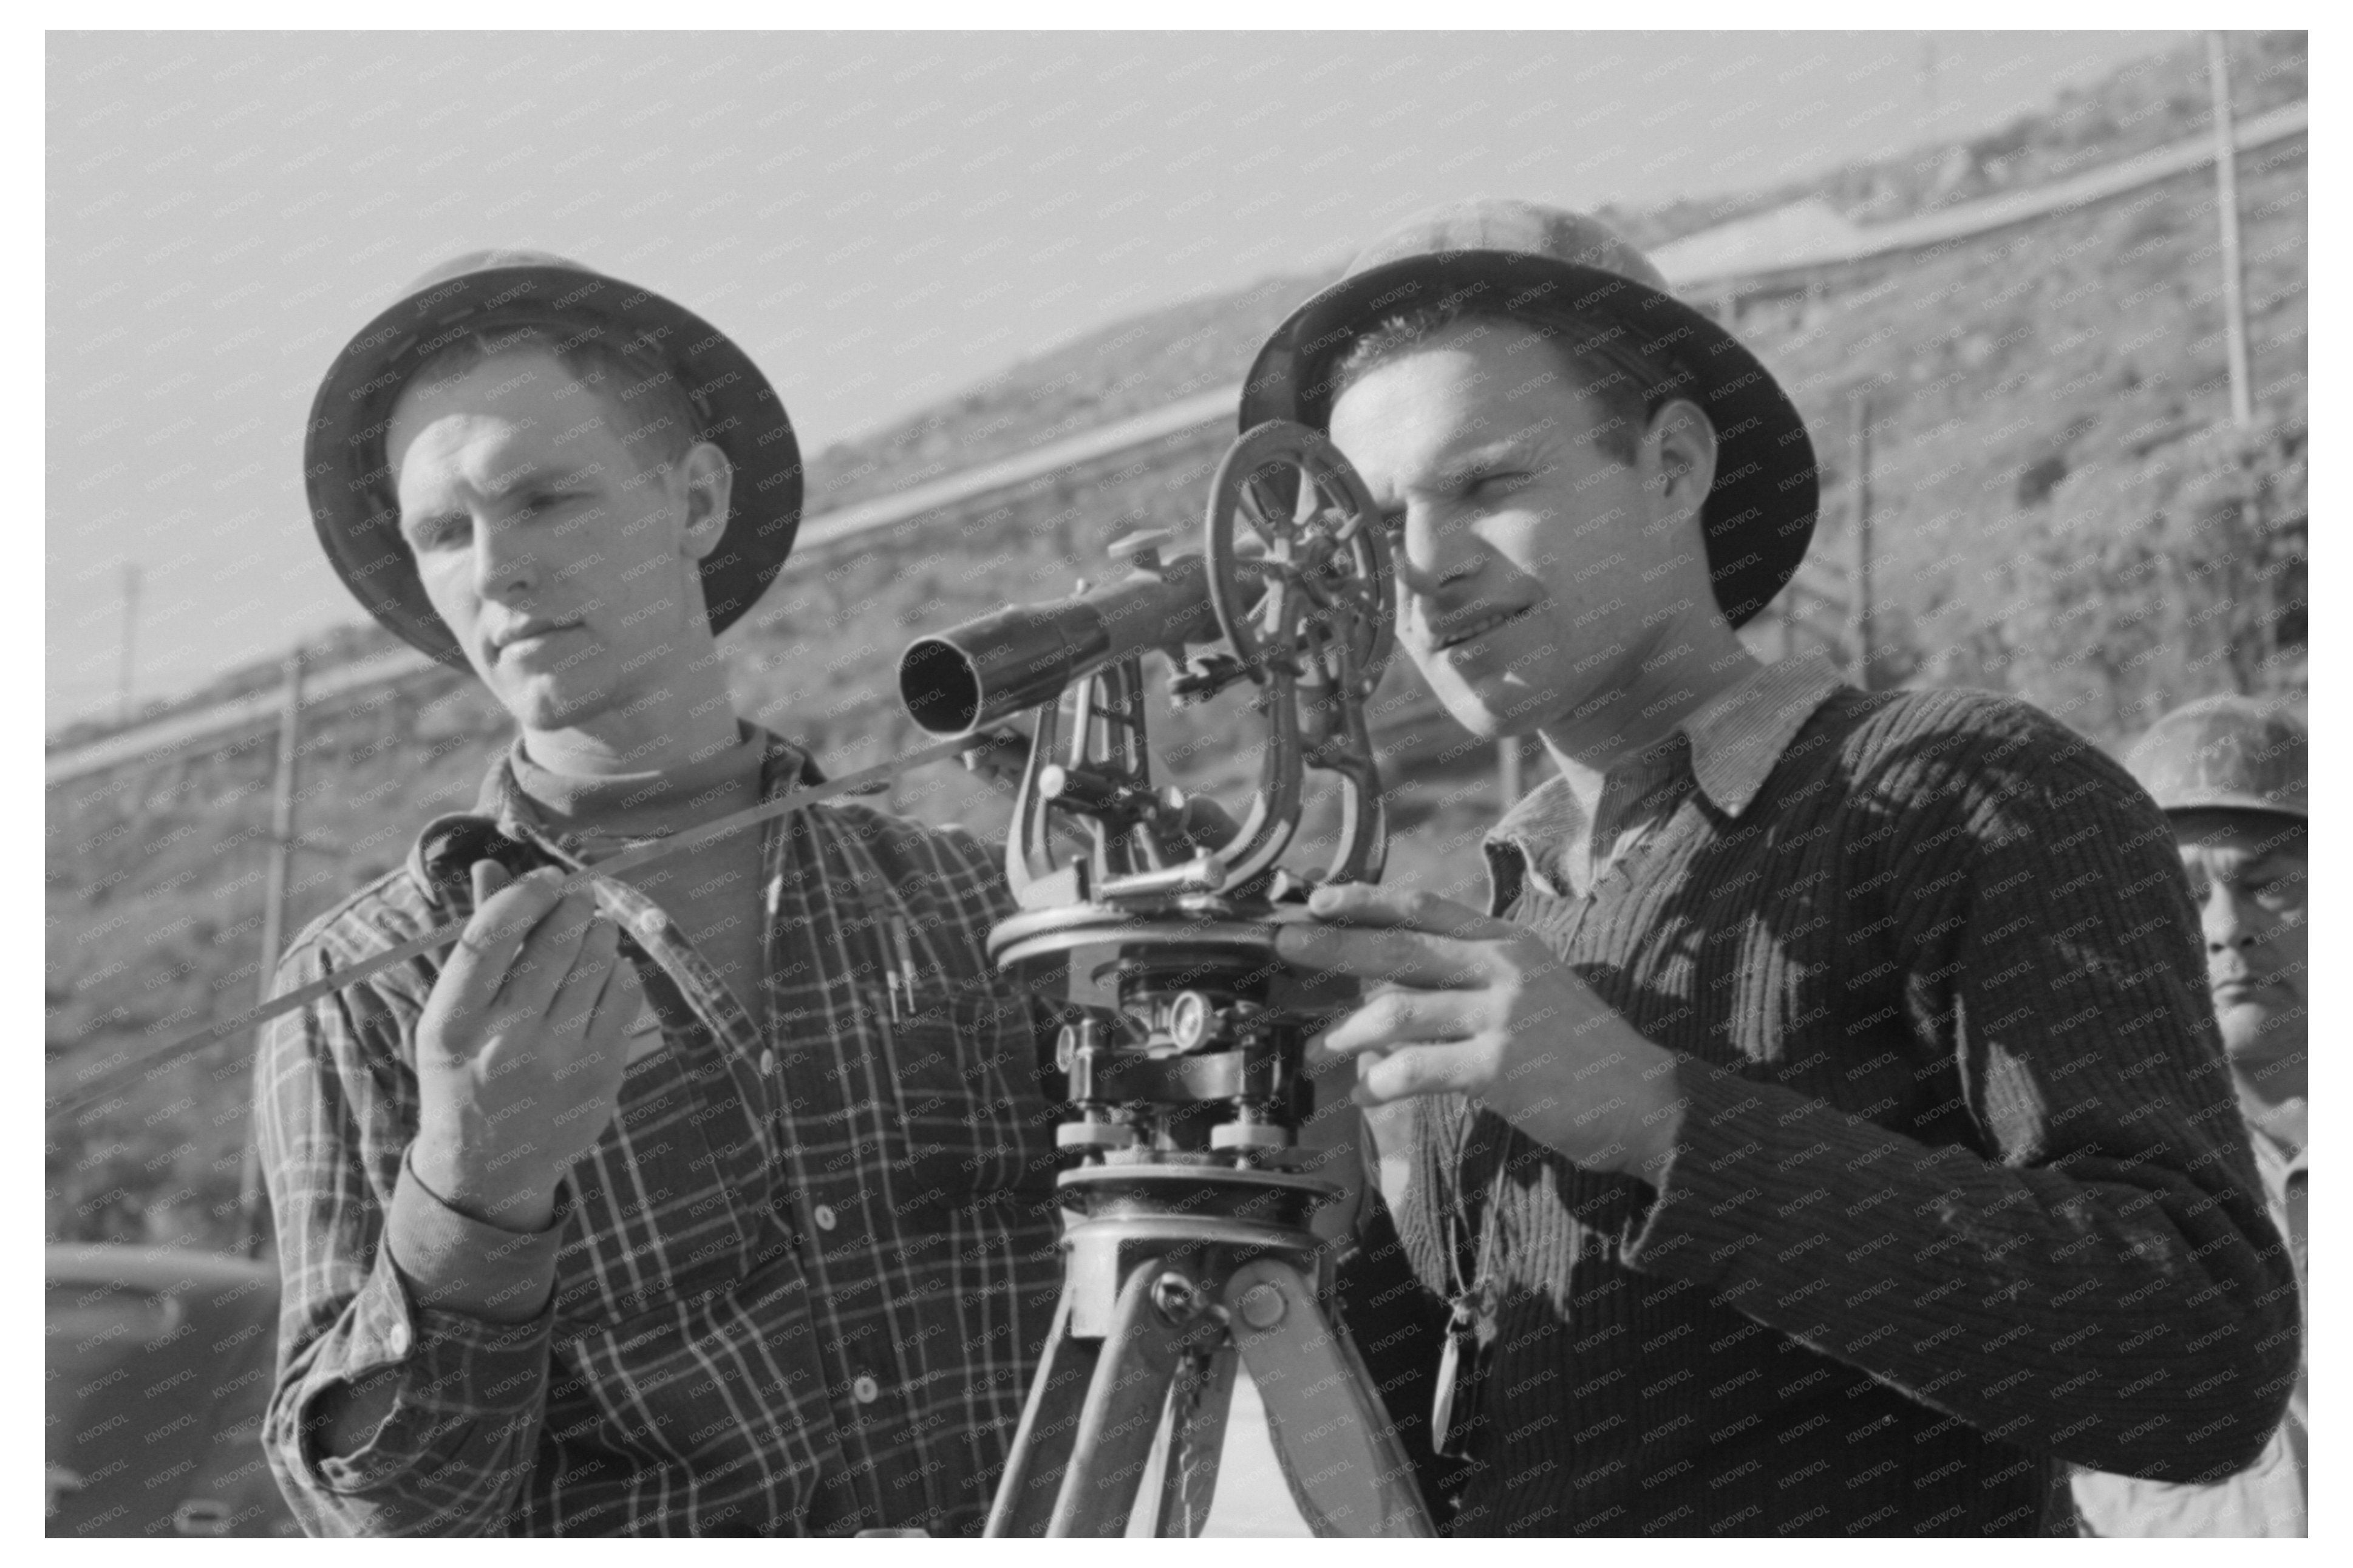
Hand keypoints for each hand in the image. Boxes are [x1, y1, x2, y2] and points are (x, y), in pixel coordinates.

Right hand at [411, 861, 641, 1230]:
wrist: (487, 1166)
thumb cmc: (467, 1067)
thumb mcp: (453, 1010)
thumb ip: (478, 937)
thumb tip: (492, 865)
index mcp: (452, 1022)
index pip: (491, 934)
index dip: (525, 894)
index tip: (546, 879)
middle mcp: (502, 1042)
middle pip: (553, 943)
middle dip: (573, 908)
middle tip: (577, 901)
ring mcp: (555, 1062)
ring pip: (596, 963)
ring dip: (599, 935)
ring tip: (592, 933)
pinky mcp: (599, 1074)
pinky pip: (624, 994)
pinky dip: (619, 972)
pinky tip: (605, 973)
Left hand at [1272, 883, 1684, 1177]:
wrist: (1644, 1100)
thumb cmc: (1578, 1051)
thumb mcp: (1529, 990)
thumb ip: (1466, 979)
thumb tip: (1387, 985)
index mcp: (1507, 942)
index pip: (1424, 906)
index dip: (1365, 899)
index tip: (1317, 899)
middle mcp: (1504, 968)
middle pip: (1398, 947)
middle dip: (1332, 944)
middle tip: (1283, 945)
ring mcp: (1503, 1016)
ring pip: (1399, 1011)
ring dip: (1350, 1031)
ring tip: (1325, 1045)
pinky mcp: (1500, 1067)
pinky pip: (1417, 1069)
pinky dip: (1382, 1081)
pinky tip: (1368, 1092)